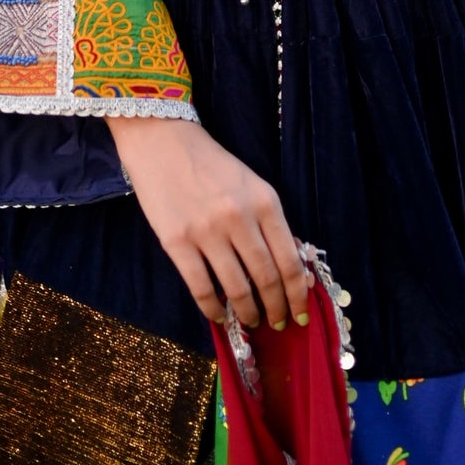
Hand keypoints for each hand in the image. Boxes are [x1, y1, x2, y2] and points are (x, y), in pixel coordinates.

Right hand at [107, 115, 309, 331]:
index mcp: (265, 202)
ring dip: (248, 312)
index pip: (289, 260)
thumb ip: (269, 222)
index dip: (297, 294)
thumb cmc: (212, 165)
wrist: (164, 142)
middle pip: (267, 278)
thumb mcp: (252, 185)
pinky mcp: (177, 242)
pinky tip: (220, 316)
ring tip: (252, 321)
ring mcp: (207, 231)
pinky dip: (214, 309)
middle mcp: (240, 218)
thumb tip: (288, 269)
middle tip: (277, 322)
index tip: (300, 313)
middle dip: (277, 307)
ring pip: (237, 288)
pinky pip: (201, 288)